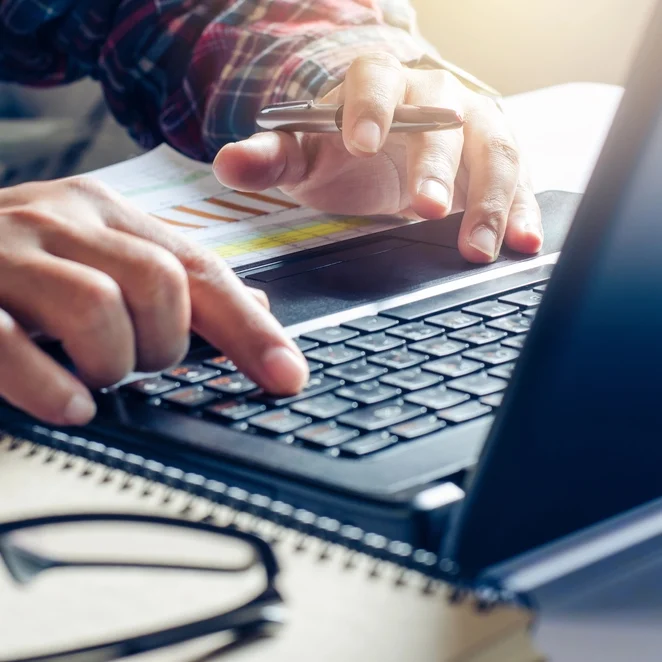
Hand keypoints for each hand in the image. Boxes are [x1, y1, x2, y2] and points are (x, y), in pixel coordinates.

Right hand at [0, 178, 306, 425]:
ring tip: (97, 377)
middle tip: (142, 363)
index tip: (288, 378)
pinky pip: (12, 343)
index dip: (251, 329)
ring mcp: (6, 254)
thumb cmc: (16, 268)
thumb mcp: (100, 261)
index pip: (201, 269)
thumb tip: (255, 309)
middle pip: (161, 284)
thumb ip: (173, 282)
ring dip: (114, 362)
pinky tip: (72, 405)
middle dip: (167, 345)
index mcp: (107, 216)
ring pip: (99, 309)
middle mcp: (62, 223)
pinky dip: (52, 384)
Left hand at [214, 53, 541, 262]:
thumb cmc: (343, 151)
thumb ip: (271, 157)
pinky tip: (524, 243)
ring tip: (479, 246)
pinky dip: (524, 212)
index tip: (361, 142)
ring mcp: (476, 127)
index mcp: (379, 86)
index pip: (376, 82)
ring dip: (490, 199)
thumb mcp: (304, 154)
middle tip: (426, 208)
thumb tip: (227, 164)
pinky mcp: (501, 161)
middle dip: (436, 166)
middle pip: (445, 120)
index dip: (369, 108)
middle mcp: (436, 98)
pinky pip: (523, 182)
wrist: (387, 148)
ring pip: (495, 151)